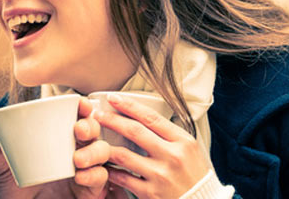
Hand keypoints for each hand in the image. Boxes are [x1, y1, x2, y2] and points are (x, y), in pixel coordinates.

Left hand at [0, 97, 110, 198]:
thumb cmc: (14, 183)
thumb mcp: (2, 165)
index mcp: (58, 136)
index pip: (76, 116)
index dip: (82, 107)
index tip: (80, 103)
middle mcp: (75, 149)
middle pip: (94, 130)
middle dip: (90, 126)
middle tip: (79, 130)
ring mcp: (84, 169)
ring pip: (102, 151)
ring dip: (95, 151)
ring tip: (77, 160)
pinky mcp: (88, 190)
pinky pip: (101, 178)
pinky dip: (95, 176)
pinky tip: (80, 177)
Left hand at [94, 94, 209, 198]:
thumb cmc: (194, 175)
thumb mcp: (189, 149)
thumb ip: (168, 133)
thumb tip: (142, 115)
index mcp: (182, 141)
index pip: (151, 117)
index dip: (129, 106)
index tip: (113, 98)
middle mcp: (172, 156)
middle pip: (135, 131)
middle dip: (112, 120)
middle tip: (97, 115)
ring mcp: (161, 176)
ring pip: (124, 155)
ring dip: (105, 147)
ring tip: (94, 141)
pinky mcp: (151, 194)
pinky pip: (123, 178)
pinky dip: (111, 170)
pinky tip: (103, 165)